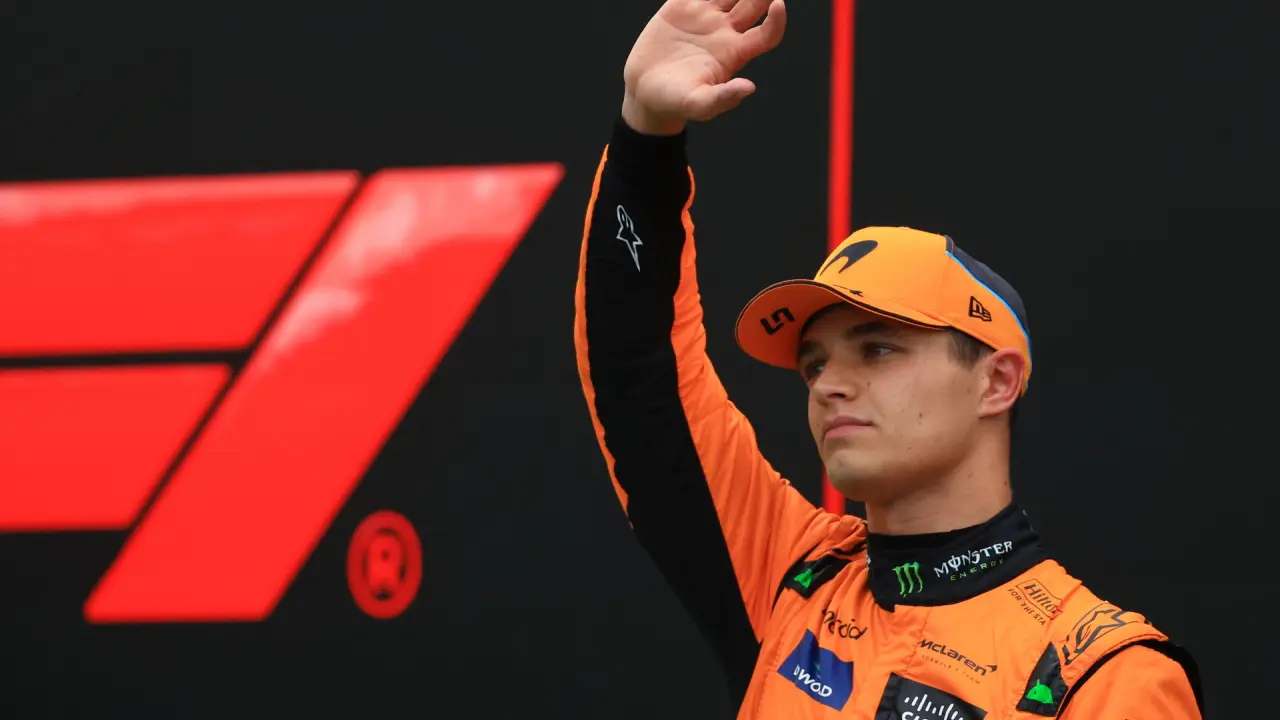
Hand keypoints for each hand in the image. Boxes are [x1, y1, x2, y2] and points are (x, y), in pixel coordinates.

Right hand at [621, 0, 787, 135]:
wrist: (644, 90)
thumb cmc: (675, 101)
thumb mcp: (699, 105)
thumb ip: (723, 98)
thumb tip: (749, 88)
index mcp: (735, 53)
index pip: (767, 34)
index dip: (777, 20)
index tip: (779, 4)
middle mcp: (726, 31)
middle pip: (754, 4)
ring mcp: (705, 16)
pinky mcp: (683, 6)